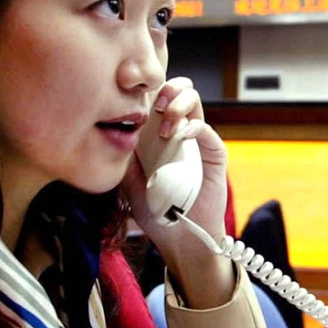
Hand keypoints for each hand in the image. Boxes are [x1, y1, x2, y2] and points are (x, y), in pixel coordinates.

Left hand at [121, 77, 233, 307]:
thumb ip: (124, 156)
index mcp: (158, 134)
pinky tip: (181, 135)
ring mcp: (198, 141)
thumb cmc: (155, 211)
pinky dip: (194, 126)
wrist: (180, 238)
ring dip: (179, 106)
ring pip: (195, 101)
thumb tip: (113, 129)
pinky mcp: (214, 154)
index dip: (148, 90)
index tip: (135, 99)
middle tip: (155, 106)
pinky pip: (208, 131)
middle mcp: (179, 131)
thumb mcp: (128, 181)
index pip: (157, 97)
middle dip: (167, 89)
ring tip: (167, 129)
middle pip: (179, 90)